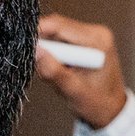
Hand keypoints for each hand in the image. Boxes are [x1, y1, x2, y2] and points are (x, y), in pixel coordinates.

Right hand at [34, 13, 129, 129]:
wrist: (110, 110)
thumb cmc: (98, 103)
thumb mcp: (73, 91)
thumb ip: (54, 71)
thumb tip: (36, 52)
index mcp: (98, 41)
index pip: (59, 26)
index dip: (37, 33)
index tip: (24, 46)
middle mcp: (96, 32)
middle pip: (56, 27)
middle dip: (44, 46)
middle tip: (40, 67)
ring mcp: (90, 35)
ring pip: (55, 33)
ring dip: (49, 52)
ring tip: (55, 72)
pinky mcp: (83, 40)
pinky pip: (60, 40)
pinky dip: (54, 54)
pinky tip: (60, 69)